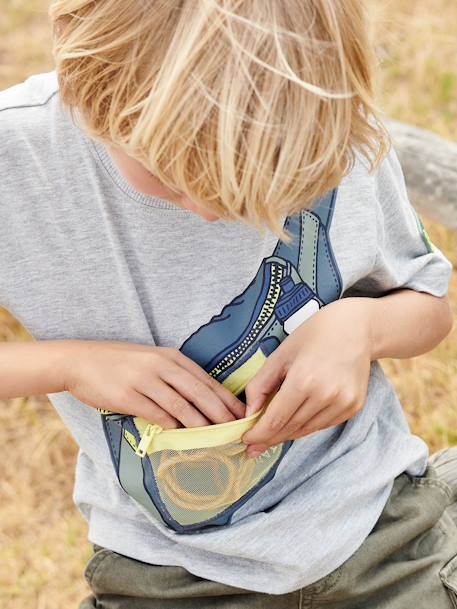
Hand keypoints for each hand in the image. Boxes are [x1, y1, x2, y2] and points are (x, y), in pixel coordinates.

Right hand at [62, 340, 245, 427]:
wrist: (81, 361)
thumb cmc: (120, 363)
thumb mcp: (152, 361)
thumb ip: (176, 377)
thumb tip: (202, 402)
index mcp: (171, 357)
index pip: (207, 380)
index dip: (227, 399)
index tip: (242, 415)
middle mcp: (162, 366)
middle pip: (200, 393)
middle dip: (222, 414)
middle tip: (237, 431)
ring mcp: (145, 380)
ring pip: (182, 406)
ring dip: (201, 425)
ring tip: (217, 439)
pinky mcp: (128, 396)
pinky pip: (157, 414)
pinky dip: (173, 427)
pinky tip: (183, 437)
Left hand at [241, 298, 373, 456]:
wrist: (356, 328)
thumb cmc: (314, 335)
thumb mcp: (280, 355)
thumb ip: (260, 386)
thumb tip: (249, 414)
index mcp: (304, 381)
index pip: (276, 420)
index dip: (259, 435)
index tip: (246, 441)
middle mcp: (326, 396)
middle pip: (291, 428)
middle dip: (269, 439)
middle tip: (253, 448)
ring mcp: (343, 403)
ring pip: (307, 430)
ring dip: (287, 435)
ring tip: (270, 437)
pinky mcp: (354, 407)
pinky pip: (323, 425)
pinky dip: (306, 427)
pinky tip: (294, 423)